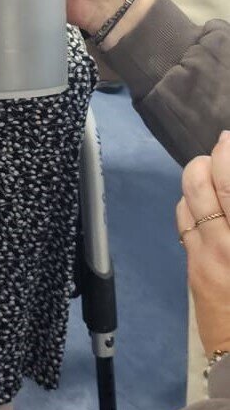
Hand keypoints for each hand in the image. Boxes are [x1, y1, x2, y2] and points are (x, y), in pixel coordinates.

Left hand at [178, 133, 229, 356]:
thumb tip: (228, 194)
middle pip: (218, 183)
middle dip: (220, 154)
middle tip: (226, 143)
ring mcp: (211, 255)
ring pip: (193, 195)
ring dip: (199, 171)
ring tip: (211, 166)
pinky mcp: (194, 267)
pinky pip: (184, 219)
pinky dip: (188, 200)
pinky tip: (200, 199)